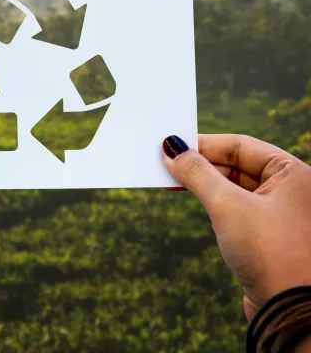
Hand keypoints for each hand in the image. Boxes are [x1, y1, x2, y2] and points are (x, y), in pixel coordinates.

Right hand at [162, 134, 310, 321]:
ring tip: (170, 179)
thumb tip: (171, 148)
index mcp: (292, 173)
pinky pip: (233, 205)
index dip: (203, 144)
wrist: (290, 313)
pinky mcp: (265, 233)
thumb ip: (197, 173)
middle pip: (234, 164)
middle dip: (199, 164)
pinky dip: (210, 200)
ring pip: (232, 185)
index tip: (172, 145)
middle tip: (165, 163)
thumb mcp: (227, 204)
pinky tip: (189, 197)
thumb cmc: (270, 252)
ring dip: (202, 182)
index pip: (239, 145)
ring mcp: (278, 211)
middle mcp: (289, 188)